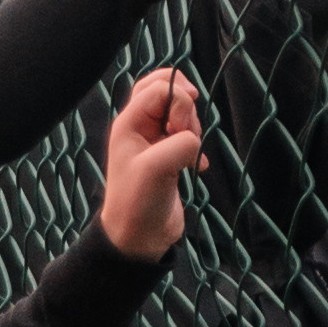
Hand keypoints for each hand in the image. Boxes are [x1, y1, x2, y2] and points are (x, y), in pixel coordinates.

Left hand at [99, 67, 204, 260]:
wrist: (138, 240)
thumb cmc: (138, 203)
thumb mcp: (156, 169)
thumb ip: (179, 143)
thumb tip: (194, 139)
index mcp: (129, 122)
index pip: (159, 86)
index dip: (178, 101)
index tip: (180, 129)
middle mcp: (140, 127)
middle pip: (165, 89)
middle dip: (185, 106)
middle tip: (184, 132)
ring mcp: (154, 142)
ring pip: (179, 112)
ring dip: (192, 128)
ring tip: (188, 155)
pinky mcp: (168, 157)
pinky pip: (186, 135)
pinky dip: (196, 146)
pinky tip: (197, 168)